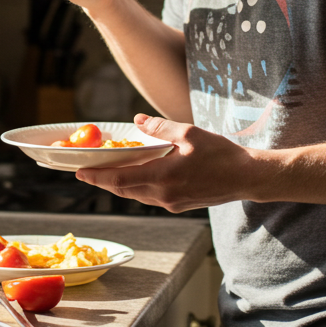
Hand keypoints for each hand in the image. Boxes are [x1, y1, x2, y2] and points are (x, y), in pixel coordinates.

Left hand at [75, 114, 257, 212]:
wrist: (247, 178)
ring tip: (105, 173)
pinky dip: (136, 187)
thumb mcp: (189, 133)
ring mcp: (171, 203)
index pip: (120, 180)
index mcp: (163, 177)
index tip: (78, 172)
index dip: (97, 176)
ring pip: (136, 195)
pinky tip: (134, 176)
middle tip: (84, 171)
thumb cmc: (222, 154)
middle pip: (123, 190)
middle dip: (102, 181)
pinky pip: (149, 197)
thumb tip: (138, 121)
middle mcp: (164, 195)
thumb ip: (160, 128)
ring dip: (119, 185)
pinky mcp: (178, 205)